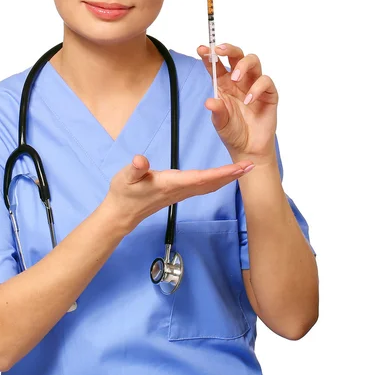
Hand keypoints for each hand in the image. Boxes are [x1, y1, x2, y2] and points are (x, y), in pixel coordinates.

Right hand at [103, 154, 254, 233]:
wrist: (122, 213)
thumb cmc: (124, 193)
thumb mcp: (125, 178)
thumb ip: (134, 169)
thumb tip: (140, 160)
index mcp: (171, 184)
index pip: (201, 178)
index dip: (221, 173)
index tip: (239, 168)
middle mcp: (180, 190)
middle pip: (212, 184)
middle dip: (232, 175)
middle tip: (253, 165)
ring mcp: (181, 193)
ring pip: (210, 186)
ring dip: (228, 178)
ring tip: (244, 169)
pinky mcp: (179, 192)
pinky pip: (204, 187)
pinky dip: (217, 180)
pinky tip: (224, 176)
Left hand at [197, 43, 278, 163]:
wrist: (249, 149)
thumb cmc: (233, 132)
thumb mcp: (220, 123)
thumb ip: (217, 111)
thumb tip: (210, 102)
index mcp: (223, 84)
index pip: (216, 65)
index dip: (209, 55)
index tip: (201, 49)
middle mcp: (239, 81)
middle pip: (236, 56)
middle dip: (228, 49)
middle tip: (220, 50)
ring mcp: (254, 85)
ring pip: (253, 62)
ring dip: (243, 65)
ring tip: (235, 78)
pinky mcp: (268, 94)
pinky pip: (265, 81)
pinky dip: (257, 88)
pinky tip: (249, 100)